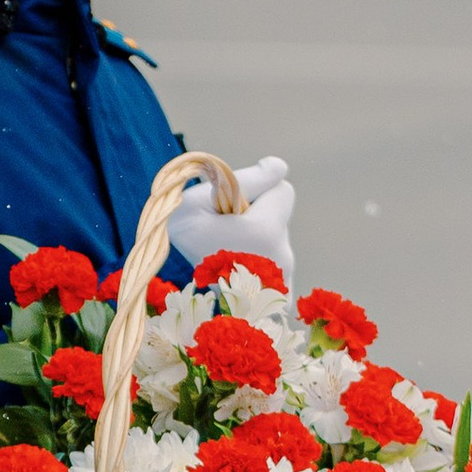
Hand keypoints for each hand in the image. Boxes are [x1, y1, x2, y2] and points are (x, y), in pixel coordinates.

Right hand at [168, 155, 295, 284]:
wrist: (185, 304)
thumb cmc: (185, 245)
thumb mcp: (194, 203)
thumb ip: (242, 179)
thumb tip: (279, 167)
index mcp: (263, 232)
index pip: (283, 190)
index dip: (259, 191)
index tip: (235, 205)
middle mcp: (281, 258)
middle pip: (280, 217)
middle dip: (258, 218)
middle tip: (228, 233)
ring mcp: (286, 281)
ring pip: (279, 240)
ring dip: (258, 241)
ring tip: (231, 254)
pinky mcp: (285, 297)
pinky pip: (283, 264)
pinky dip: (264, 265)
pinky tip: (242, 274)